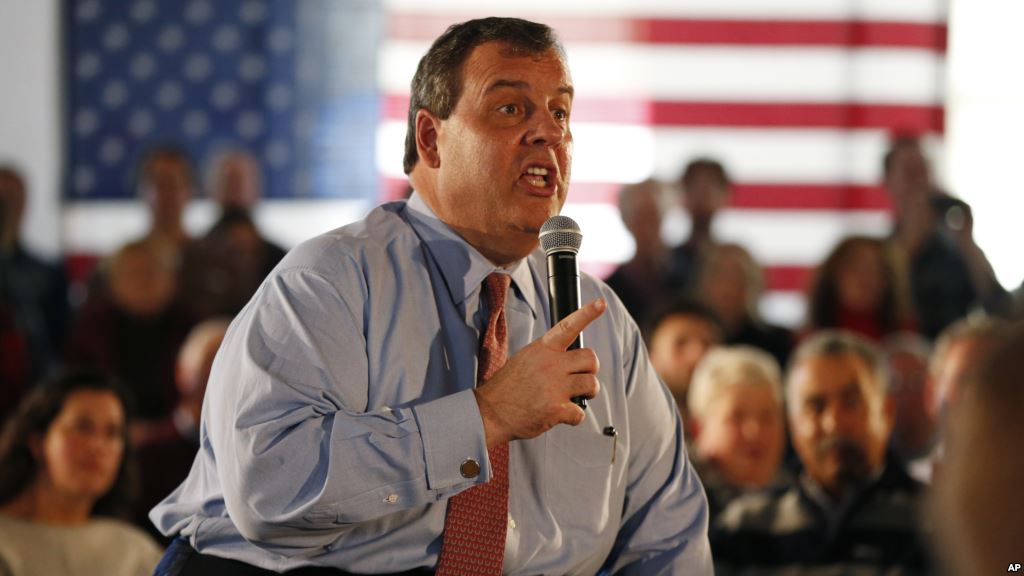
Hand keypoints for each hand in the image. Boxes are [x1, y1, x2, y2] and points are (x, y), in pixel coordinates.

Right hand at [474, 298, 605, 446]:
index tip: (600, 303)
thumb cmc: (507, 388)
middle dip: (590, 370)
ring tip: (573, 397)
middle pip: (590, 359)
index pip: (568, 327)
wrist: (490, 413)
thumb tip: (568, 359)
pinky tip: (561, 415)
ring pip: (592, 384)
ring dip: (587, 393)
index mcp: (542, 349)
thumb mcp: (524, 360)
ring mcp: (555, 386)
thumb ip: (547, 355)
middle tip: (580, 379)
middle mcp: (551, 364)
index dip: (587, 314)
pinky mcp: (556, 409)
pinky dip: (574, 417)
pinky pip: (580, 412)